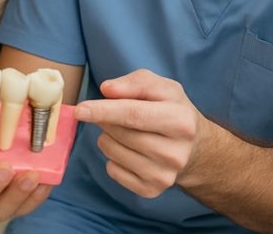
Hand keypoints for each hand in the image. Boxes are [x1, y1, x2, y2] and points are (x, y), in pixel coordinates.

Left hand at [74, 69, 209, 198]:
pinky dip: (112, 158)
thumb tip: (107, 89)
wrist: (193, 147)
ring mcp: (164, 176)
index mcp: (180, 121)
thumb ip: (135, 82)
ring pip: (113, 153)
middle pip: (121, 133)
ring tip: (122, 131)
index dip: (104, 111)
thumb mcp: (161, 87)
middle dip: (106, 120)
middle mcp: (176, 153)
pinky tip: (127, 150)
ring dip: (107, 137)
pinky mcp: (152, 190)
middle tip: (109, 114)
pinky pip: (113, 171)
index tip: (80, 110)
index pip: (134, 114)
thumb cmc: (171, 109)